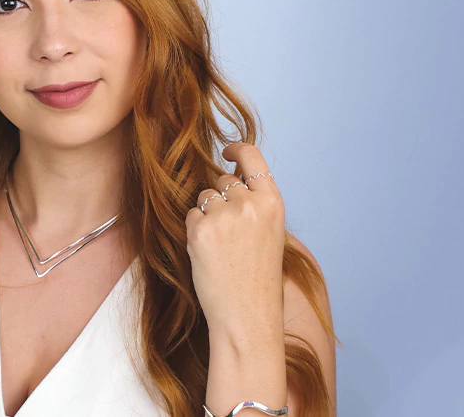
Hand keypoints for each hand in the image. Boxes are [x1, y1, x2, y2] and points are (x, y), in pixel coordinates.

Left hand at [185, 142, 285, 338]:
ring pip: (204, 197)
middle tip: (229, 232)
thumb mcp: (269, 233)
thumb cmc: (258, 278)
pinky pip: (190, 215)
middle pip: (223, 180)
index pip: (252, 157)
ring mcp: (223, 215)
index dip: (237, 148)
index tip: (226, 150)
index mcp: (272, 203)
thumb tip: (228, 180)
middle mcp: (249, 204)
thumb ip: (254, 204)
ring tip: (221, 246)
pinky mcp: (200, 229)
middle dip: (220, 198)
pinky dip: (195, 231)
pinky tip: (208, 253)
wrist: (247, 315)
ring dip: (206, 215)